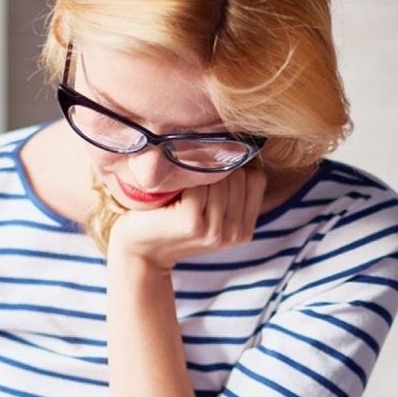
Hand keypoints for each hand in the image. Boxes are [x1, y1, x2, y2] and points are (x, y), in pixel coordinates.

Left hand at [107, 166, 266, 269]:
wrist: (141, 250)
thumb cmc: (175, 219)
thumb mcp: (213, 210)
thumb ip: (234, 189)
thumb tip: (245, 145)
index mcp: (245, 231)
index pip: (256, 178)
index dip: (233, 169)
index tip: (209, 176)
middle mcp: (235, 234)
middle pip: (238, 176)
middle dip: (213, 171)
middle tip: (191, 185)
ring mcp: (215, 231)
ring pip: (219, 178)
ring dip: (197, 174)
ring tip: (182, 189)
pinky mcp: (192, 223)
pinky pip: (198, 184)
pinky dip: (183, 180)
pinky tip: (171, 193)